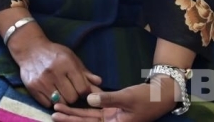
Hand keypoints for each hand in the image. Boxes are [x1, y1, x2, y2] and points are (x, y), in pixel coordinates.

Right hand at [10, 35, 101, 108]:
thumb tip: (99, 83)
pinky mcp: (32, 87)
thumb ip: (85, 72)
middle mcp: (54, 72)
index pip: (83, 88)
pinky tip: (50, 91)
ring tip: (60, 91)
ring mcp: (42, 81)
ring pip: (60, 103)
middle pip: (72, 98)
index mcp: (67, 63)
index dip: (85, 91)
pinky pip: (47, 104)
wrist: (30, 48)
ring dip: (62, 99)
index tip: (81, 89)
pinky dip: (50, 101)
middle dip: (73, 96)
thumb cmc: (54, 53)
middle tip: (69, 89)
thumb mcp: (71, 58)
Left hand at [51, 80, 176, 121]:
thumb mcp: (127, 97)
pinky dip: (84, 108)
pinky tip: (74, 104)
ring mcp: (111, 118)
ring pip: (88, 117)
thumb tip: (88, 98)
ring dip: (74, 113)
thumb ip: (107, 99)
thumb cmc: (146, 98)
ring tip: (58, 108)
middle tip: (53, 112)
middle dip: (69, 118)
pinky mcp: (112, 111)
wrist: (160, 95)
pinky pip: (95, 111)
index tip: (58, 117)